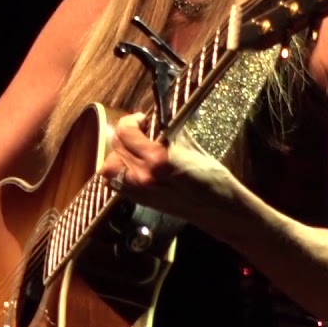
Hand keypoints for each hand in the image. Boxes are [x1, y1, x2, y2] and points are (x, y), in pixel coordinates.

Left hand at [98, 112, 239, 220]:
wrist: (218, 208)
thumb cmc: (210, 176)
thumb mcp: (190, 146)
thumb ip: (167, 131)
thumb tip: (155, 118)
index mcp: (155, 159)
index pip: (125, 132)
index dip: (131, 121)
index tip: (142, 119)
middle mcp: (142, 176)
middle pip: (116, 146)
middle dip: (125, 134)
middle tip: (139, 131)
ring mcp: (138, 191)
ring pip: (109, 167)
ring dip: (118, 154)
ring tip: (134, 149)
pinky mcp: (140, 201)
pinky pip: (116, 182)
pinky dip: (120, 171)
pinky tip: (134, 165)